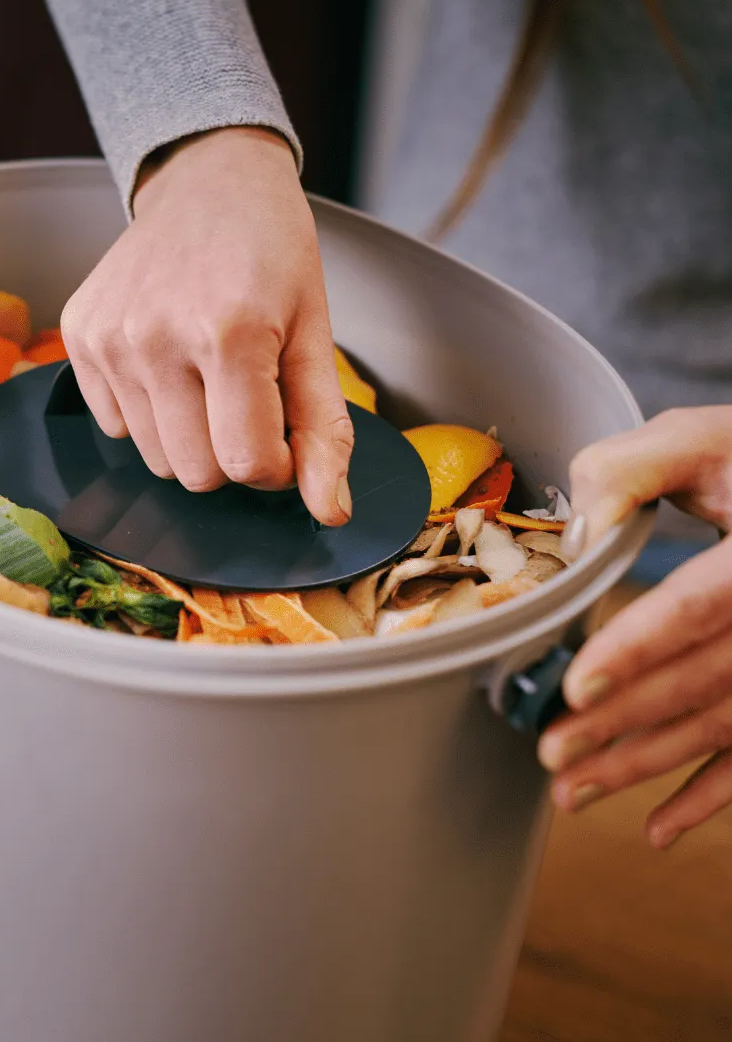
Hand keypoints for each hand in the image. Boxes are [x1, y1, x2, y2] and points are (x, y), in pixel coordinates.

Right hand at [60, 126, 353, 524]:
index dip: (276, 465)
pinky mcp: (79, 336)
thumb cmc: (271, 253)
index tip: (284, 429)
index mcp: (229, 334)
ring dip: (191, 436)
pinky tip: (168, 362)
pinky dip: (149, 413)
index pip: (247, 464)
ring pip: (155, 459)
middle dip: (232, 454)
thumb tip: (330, 512)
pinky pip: (115, 426)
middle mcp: (156, 338)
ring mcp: (109, 338)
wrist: (208, 181)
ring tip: (208, 375)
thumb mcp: (315, 334)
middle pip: (196, 474)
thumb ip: (324, 429)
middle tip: (248, 399)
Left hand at [538, 407, 731, 847]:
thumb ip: (635, 469)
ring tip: (574, 789)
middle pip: (705, 680)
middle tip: (551, 751)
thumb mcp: (706, 439)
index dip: (640, 647)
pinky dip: (712, 795)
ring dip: (649, 763)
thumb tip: (579, 533)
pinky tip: (660, 828)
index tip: (578, 686)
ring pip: (725, 725)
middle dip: (624, 721)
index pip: (701, 606)